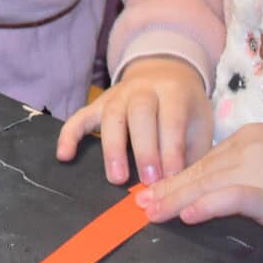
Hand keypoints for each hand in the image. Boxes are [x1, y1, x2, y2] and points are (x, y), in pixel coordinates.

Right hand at [56, 54, 214, 183]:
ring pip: (111, 116)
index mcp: (173, 91)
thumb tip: (183, 189)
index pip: (171, 119)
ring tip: (117, 178)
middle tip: (149, 181)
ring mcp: (117, 95)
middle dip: (144, 148)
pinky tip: (64, 155)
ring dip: (113, 148)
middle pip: (139, 114)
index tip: (171, 178)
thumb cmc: (185, 109)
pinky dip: (70, 135)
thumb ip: (191, 153)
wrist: (167, 73)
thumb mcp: (198, 125)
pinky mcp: (98, 104)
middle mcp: (143, 89)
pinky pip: (80, 117)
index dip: (171, 149)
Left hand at [136, 124, 262, 231]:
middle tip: (138, 205)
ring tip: (151, 212)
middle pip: (198, 172)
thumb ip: (253, 169)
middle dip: (167, 190)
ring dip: (176, 199)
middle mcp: (247, 147)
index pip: (205, 161)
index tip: (154, 190)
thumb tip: (224, 187)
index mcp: (249, 137)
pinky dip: (211, 205)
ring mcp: (258, 168)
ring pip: (207, 184)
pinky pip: (235, 197)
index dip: (177, 177)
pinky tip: (192, 215)